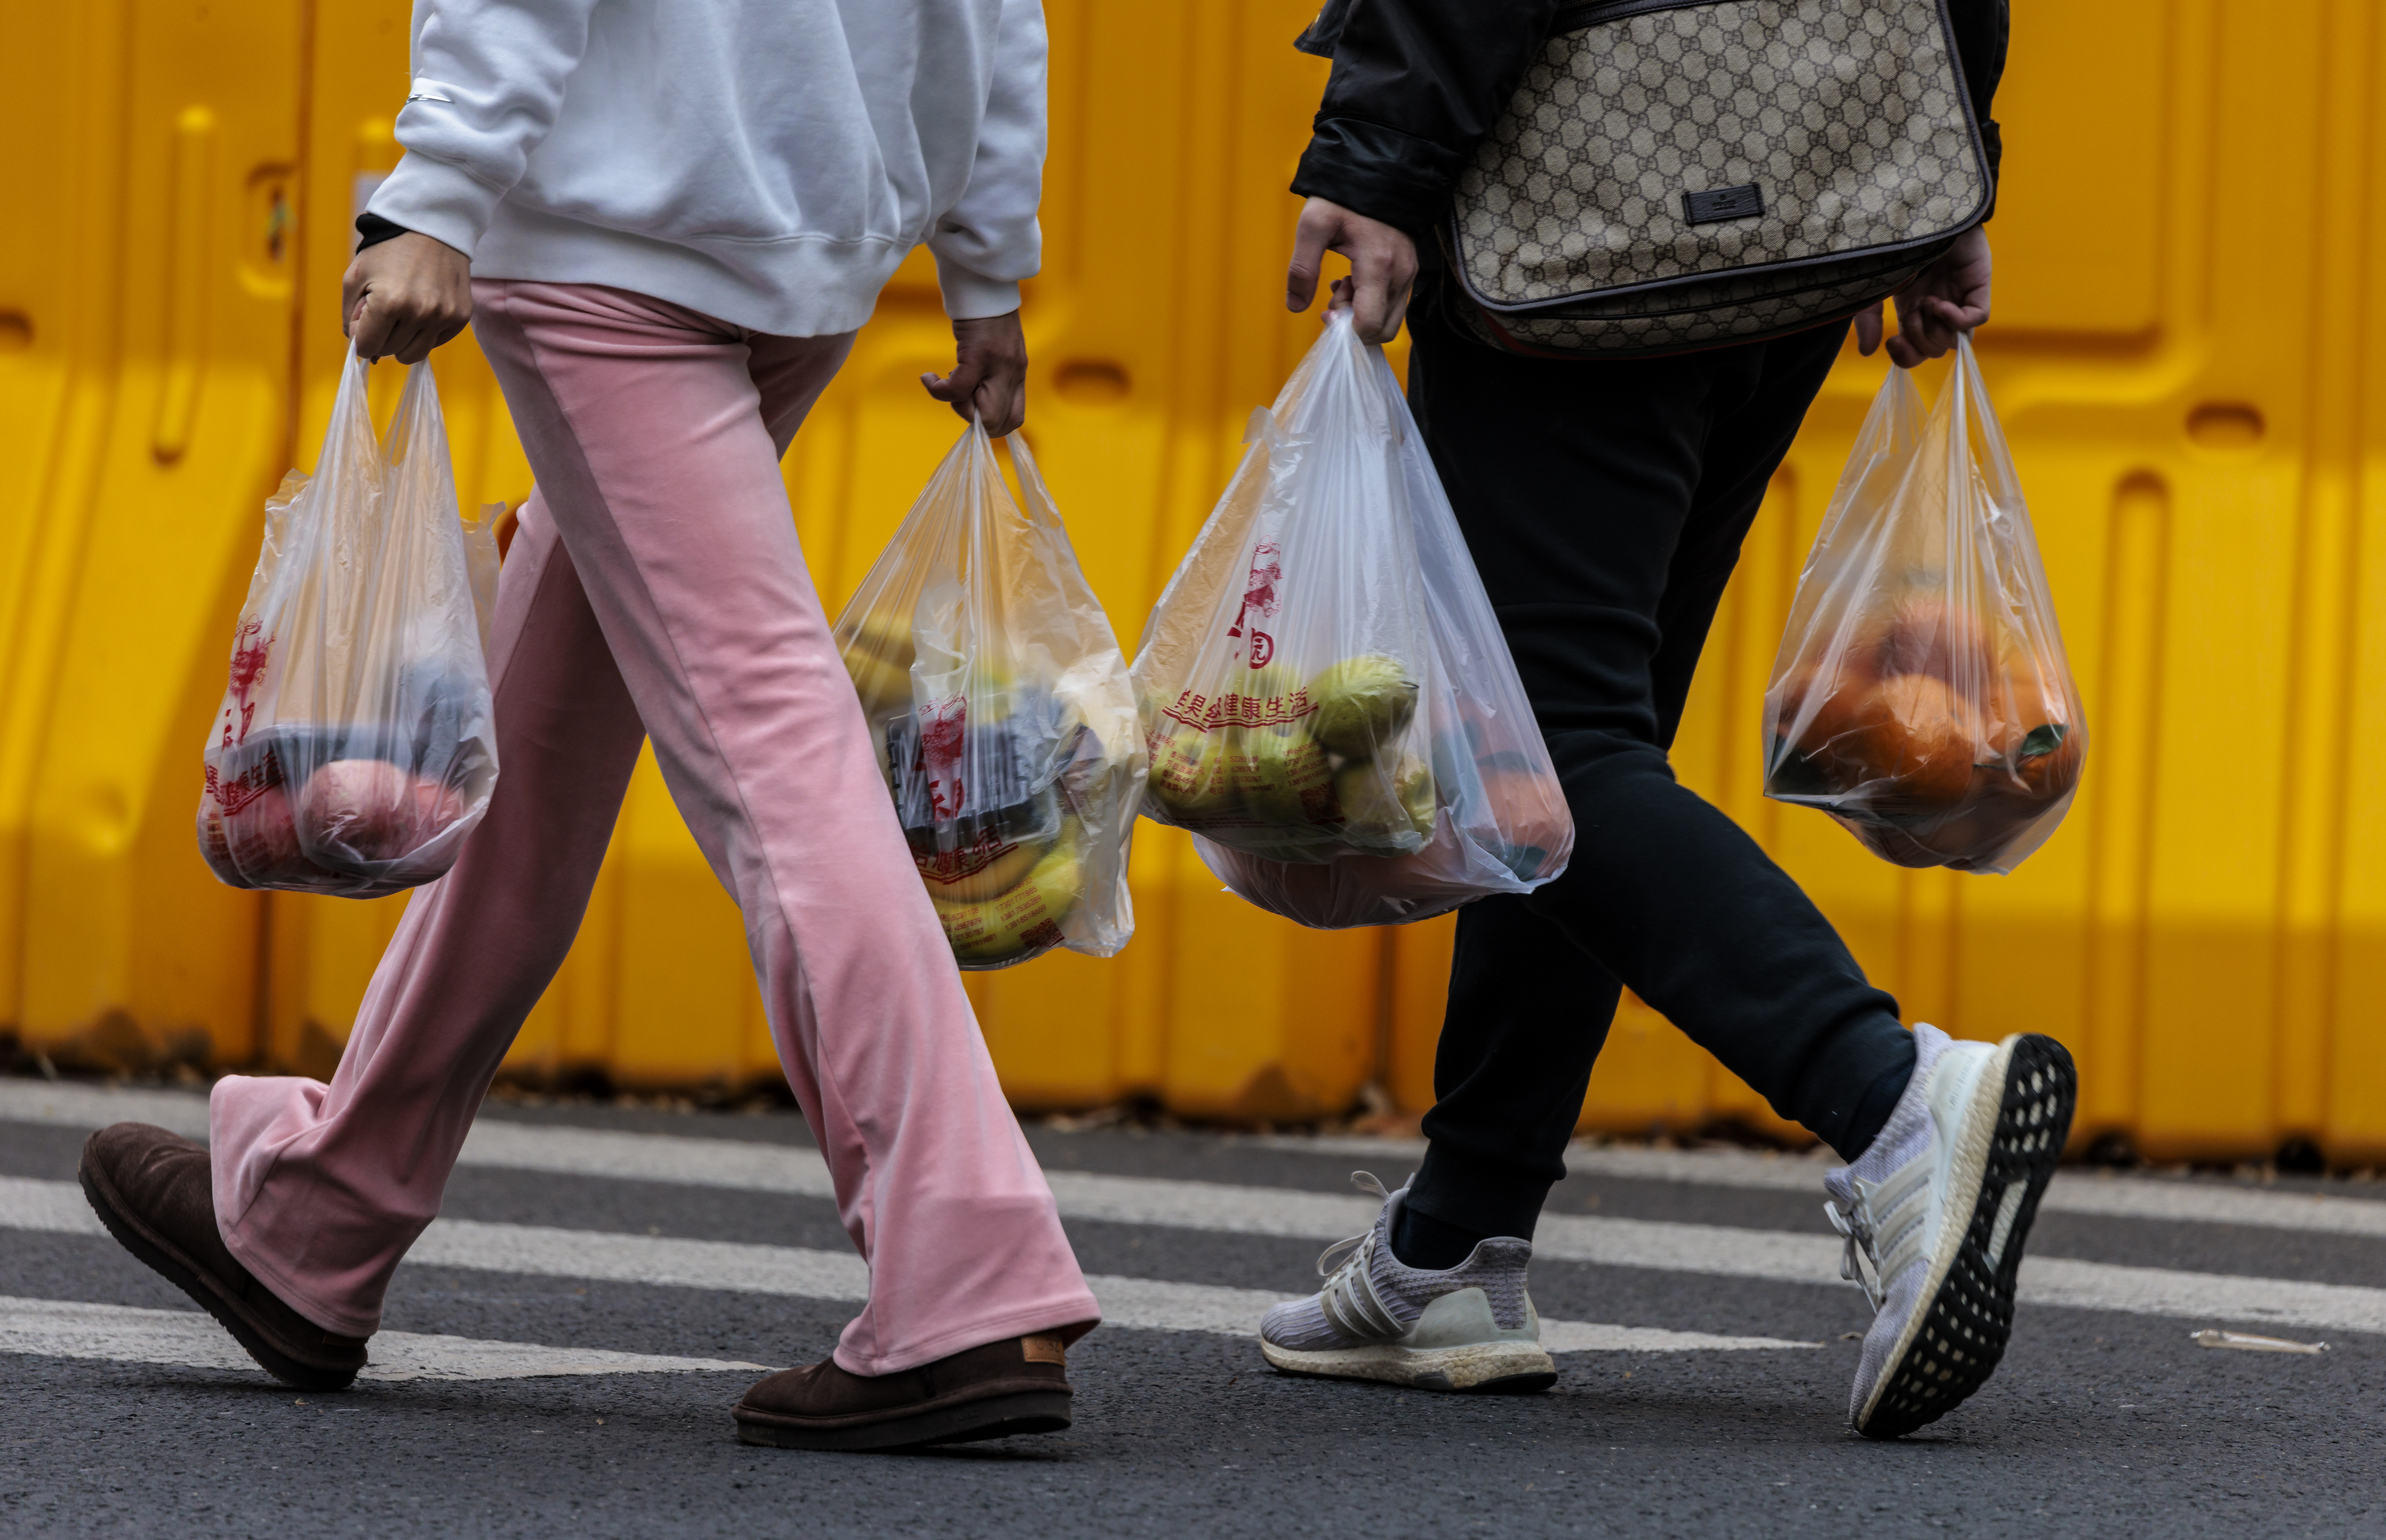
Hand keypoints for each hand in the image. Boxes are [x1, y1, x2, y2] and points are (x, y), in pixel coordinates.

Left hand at [342, 231, 472, 363]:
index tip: (364, 322)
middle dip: (381, 337)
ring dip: (403, 341)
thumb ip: (350, 316)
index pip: (367, 346)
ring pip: (414, 354)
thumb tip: (362, 349)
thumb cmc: (387, 250)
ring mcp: (443, 316)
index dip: (361, 337)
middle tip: (384, 313)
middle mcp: (420, 313)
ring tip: (402, 316)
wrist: (431, 226)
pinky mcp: (460, 317)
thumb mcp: (355, 277)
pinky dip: (425, 333)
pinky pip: (435, 343)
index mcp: (389, 302)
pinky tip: (423, 310)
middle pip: (390, 352)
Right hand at [921, 310, 1027, 435]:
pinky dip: (939, 390)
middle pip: (999, 422)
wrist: (982, 283)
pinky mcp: (979, 354)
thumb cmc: (984, 316)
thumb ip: (992, 375)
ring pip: (981, 411)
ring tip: (945, 381)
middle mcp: (1013, 372)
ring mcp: (998, 365)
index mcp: (1017, 373)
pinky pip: (958, 389)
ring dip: (956, 404)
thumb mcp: (997, 350)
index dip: (990, 423)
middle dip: (973, 419)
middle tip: (956, 397)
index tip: (970, 405)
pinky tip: (929, 378)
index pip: (1014, 418)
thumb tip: (973, 402)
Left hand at [1286, 197, 1416, 344]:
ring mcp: (1408, 274)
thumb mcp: (1313, 224)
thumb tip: (1295, 306)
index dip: (1344, 329)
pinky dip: (1370, 301)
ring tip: (1342, 283)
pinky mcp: (1408, 271)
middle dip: (1353, 324)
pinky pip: (1391, 304)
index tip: (1325, 310)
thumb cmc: (1344, 196)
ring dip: (1361, 312)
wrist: (1378, 172)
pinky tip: (1352, 279)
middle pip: (1381, 330)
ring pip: (1387, 320)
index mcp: (1378, 265)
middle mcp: (1400, 274)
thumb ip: (1302, 268)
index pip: (1368, 324)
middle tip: (1333, 295)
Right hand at [1855, 226, 1990, 367]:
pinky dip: (1958, 320)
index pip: (1917, 351)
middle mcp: (1936, 307)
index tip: (1893, 341)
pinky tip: (1941, 304)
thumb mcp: (1871, 288)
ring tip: (1925, 303)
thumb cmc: (1892, 246)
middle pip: (1936, 348)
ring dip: (1936, 330)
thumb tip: (1867, 352)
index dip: (1907, 357)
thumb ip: (1868, 321)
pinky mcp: (1977, 283)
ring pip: (1957, 340)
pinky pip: (1977, 318)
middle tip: (1911, 313)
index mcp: (1912, 310)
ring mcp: (1958, 296)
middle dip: (1920, 340)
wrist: (1915, 212)